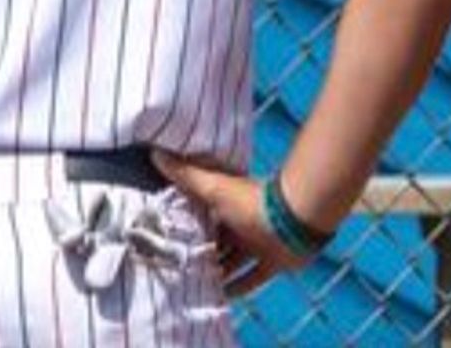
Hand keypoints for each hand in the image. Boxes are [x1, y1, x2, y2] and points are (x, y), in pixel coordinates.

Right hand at [155, 151, 304, 295]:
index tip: (168, 239)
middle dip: (201, 253)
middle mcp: (244, 225)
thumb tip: (156, 153)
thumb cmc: (251, 202)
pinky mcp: (272, 263)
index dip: (189, 227)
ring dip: (217, 273)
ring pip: (233, 262)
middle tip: (177, 268)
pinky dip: (238, 288)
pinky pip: (252, 279)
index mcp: (230, 205)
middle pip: (218, 242)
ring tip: (193, 286)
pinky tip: (220, 297)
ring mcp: (259, 245)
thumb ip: (186, 175)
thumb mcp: (213, 188)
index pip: (205, 217)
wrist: (294, 218)